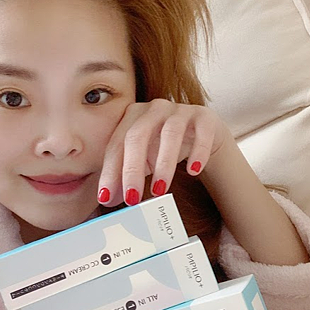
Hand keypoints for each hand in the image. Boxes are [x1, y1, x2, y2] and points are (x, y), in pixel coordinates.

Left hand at [97, 99, 229, 205]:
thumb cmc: (163, 147)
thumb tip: (108, 200)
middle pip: (137, 135)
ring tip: (159, 191)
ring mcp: (179, 110)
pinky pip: (202, 132)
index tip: (105, 197)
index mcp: (131, 117)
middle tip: (132, 198)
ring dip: (163, 164)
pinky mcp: (204, 116)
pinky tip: (193, 171)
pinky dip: (198, 152)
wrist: (201, 134)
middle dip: (132, 169)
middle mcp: (153, 109)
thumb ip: (124, 178)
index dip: (110, 172)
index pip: (116, 145)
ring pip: (170, 133)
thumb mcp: (142, 162)